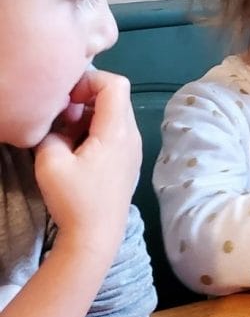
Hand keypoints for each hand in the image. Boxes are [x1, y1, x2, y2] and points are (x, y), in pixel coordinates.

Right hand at [33, 71, 140, 256]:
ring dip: (87, 116)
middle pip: (114, 97)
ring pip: (113, 114)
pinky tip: (75, 149)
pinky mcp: (127, 161)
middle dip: (85, 98)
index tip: (67, 97)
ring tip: (65, 135)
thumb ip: (51, 131)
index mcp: (117, 131)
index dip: (89, 80)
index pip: (115, 83)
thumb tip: (57, 123)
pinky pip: (113, 132)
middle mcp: (132, 135)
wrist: (97, 236)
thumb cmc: (76, 200)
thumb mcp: (50, 161)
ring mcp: (132, 149)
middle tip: (61, 117)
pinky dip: (94, 131)